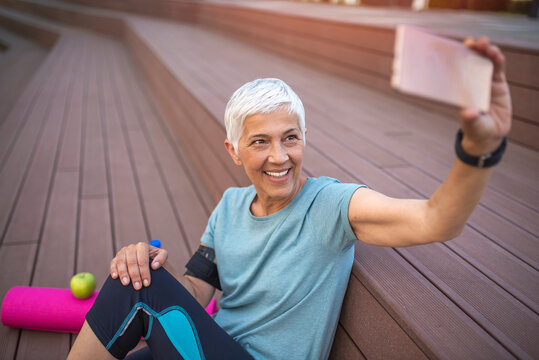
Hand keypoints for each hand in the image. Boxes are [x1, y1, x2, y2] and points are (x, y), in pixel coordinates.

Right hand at [110, 242, 167, 289]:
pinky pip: (113, 263)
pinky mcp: (116, 258)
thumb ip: (162, 258)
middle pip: (131, 261)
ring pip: (121, 262)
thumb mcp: (162, 255)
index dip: (144, 271)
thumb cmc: (154, 259)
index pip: (143, 259)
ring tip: (126, 283)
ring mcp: (123, 252)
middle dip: (135, 275)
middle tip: (138, 286)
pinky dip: (113, 269)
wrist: (146, 260)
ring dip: (123, 273)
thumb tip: (154, 265)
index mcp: (142, 246)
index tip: (146, 283)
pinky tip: (115, 277)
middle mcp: (132, 248)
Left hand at [460, 36, 511, 154]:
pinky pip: (497, 68)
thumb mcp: (473, 126)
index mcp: (460, 90)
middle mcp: (470, 83)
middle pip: (470, 62)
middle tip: (471, 42)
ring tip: (486, 45)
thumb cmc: (476, 129)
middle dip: (471, 50)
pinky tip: (496, 54)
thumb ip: (472, 119)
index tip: (454, 51)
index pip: (455, 71)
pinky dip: (497, 59)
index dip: (455, 60)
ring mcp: (484, 81)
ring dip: (485, 51)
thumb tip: (469, 113)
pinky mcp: (497, 83)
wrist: (490, 135)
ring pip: (484, 62)